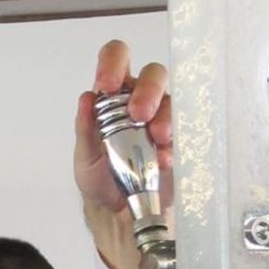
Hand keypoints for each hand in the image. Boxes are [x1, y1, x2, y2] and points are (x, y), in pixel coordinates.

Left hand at [75, 40, 173, 268]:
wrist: (119, 210)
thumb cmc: (101, 177)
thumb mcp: (85, 156)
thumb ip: (85, 128)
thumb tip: (86, 99)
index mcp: (113, 94)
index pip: (116, 58)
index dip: (113, 64)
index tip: (107, 86)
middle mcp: (141, 99)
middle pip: (153, 74)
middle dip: (148, 90)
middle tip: (139, 114)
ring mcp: (163, 118)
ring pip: (172, 99)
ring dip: (165, 116)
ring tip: (157, 138)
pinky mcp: (179, 140)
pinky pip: (184, 131)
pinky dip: (173, 144)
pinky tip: (163, 160)